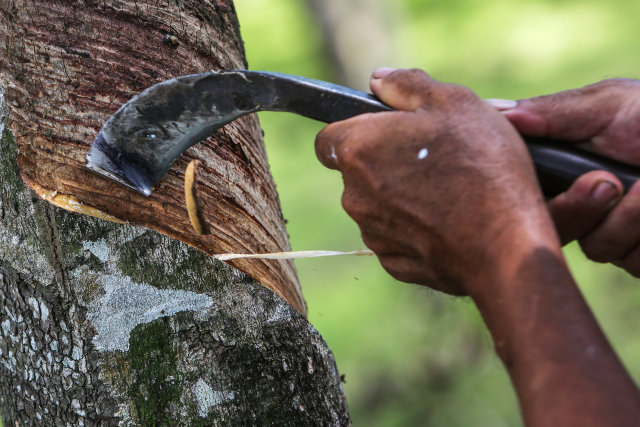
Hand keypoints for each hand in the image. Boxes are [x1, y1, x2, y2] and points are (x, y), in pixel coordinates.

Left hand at [315, 68, 557, 294]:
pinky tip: (449, 222)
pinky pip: (397, 237)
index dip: (354, 131)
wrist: (506, 245)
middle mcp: (353, 195)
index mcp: (357, 149)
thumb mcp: (453, 102)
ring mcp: (372, 233)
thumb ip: (406, 85)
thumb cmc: (481, 167)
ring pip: (377, 206)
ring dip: (400, 196)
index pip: (328, 138)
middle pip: (356, 172)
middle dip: (384, 162)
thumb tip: (378, 80)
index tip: (385, 132)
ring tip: (447, 191)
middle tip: (431, 157)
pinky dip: (416, 228)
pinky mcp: (393, 263)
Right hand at [492, 79, 639, 275]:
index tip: (559, 180)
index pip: (524, 188)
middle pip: (553, 224)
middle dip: (586, 207)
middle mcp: (585, 200)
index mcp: (570, 165)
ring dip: (630, 220)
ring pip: (594, 247)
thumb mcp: (613, 104)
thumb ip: (554, 112)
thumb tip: (494, 112)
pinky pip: (630, 262)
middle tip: (612, 184)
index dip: (531, 192)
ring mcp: (615, 230)